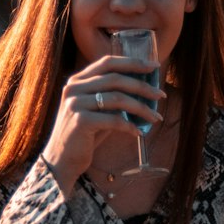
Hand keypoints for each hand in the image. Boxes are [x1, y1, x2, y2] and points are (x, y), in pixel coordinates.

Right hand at [41, 55, 163, 195]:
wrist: (62, 160)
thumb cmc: (85, 135)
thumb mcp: (98, 111)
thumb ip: (114, 97)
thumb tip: (146, 88)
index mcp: (77, 80)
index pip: (108, 63)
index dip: (132, 62)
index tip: (153, 67)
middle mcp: (73, 88)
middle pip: (115, 78)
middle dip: (142, 86)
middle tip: (161, 95)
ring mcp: (75, 104)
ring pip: (117, 98)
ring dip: (141, 107)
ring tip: (155, 117)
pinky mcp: (80, 121)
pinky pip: (113, 120)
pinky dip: (130, 126)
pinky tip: (138, 133)